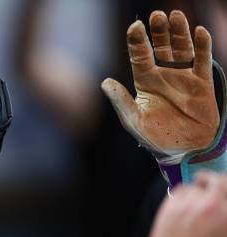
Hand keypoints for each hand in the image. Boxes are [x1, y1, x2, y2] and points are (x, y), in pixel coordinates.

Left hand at [103, 10, 218, 155]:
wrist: (184, 150)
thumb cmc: (155, 137)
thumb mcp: (133, 121)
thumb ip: (121, 101)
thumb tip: (104, 82)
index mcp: (144, 82)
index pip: (139, 56)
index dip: (137, 41)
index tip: (135, 27)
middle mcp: (163, 75)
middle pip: (160, 46)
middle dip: (158, 31)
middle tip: (156, 16)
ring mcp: (183, 77)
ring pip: (181, 48)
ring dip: (178, 32)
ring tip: (174, 16)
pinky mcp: (202, 83)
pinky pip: (203, 60)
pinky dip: (202, 45)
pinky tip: (199, 32)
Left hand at [149, 172, 226, 236]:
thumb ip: (226, 220)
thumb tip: (223, 214)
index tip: (225, 194)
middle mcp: (213, 206)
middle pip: (219, 181)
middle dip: (220, 183)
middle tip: (217, 187)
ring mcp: (189, 205)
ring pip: (198, 185)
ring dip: (201, 190)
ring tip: (200, 200)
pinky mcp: (169, 208)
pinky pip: (180, 191)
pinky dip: (185, 194)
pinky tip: (186, 203)